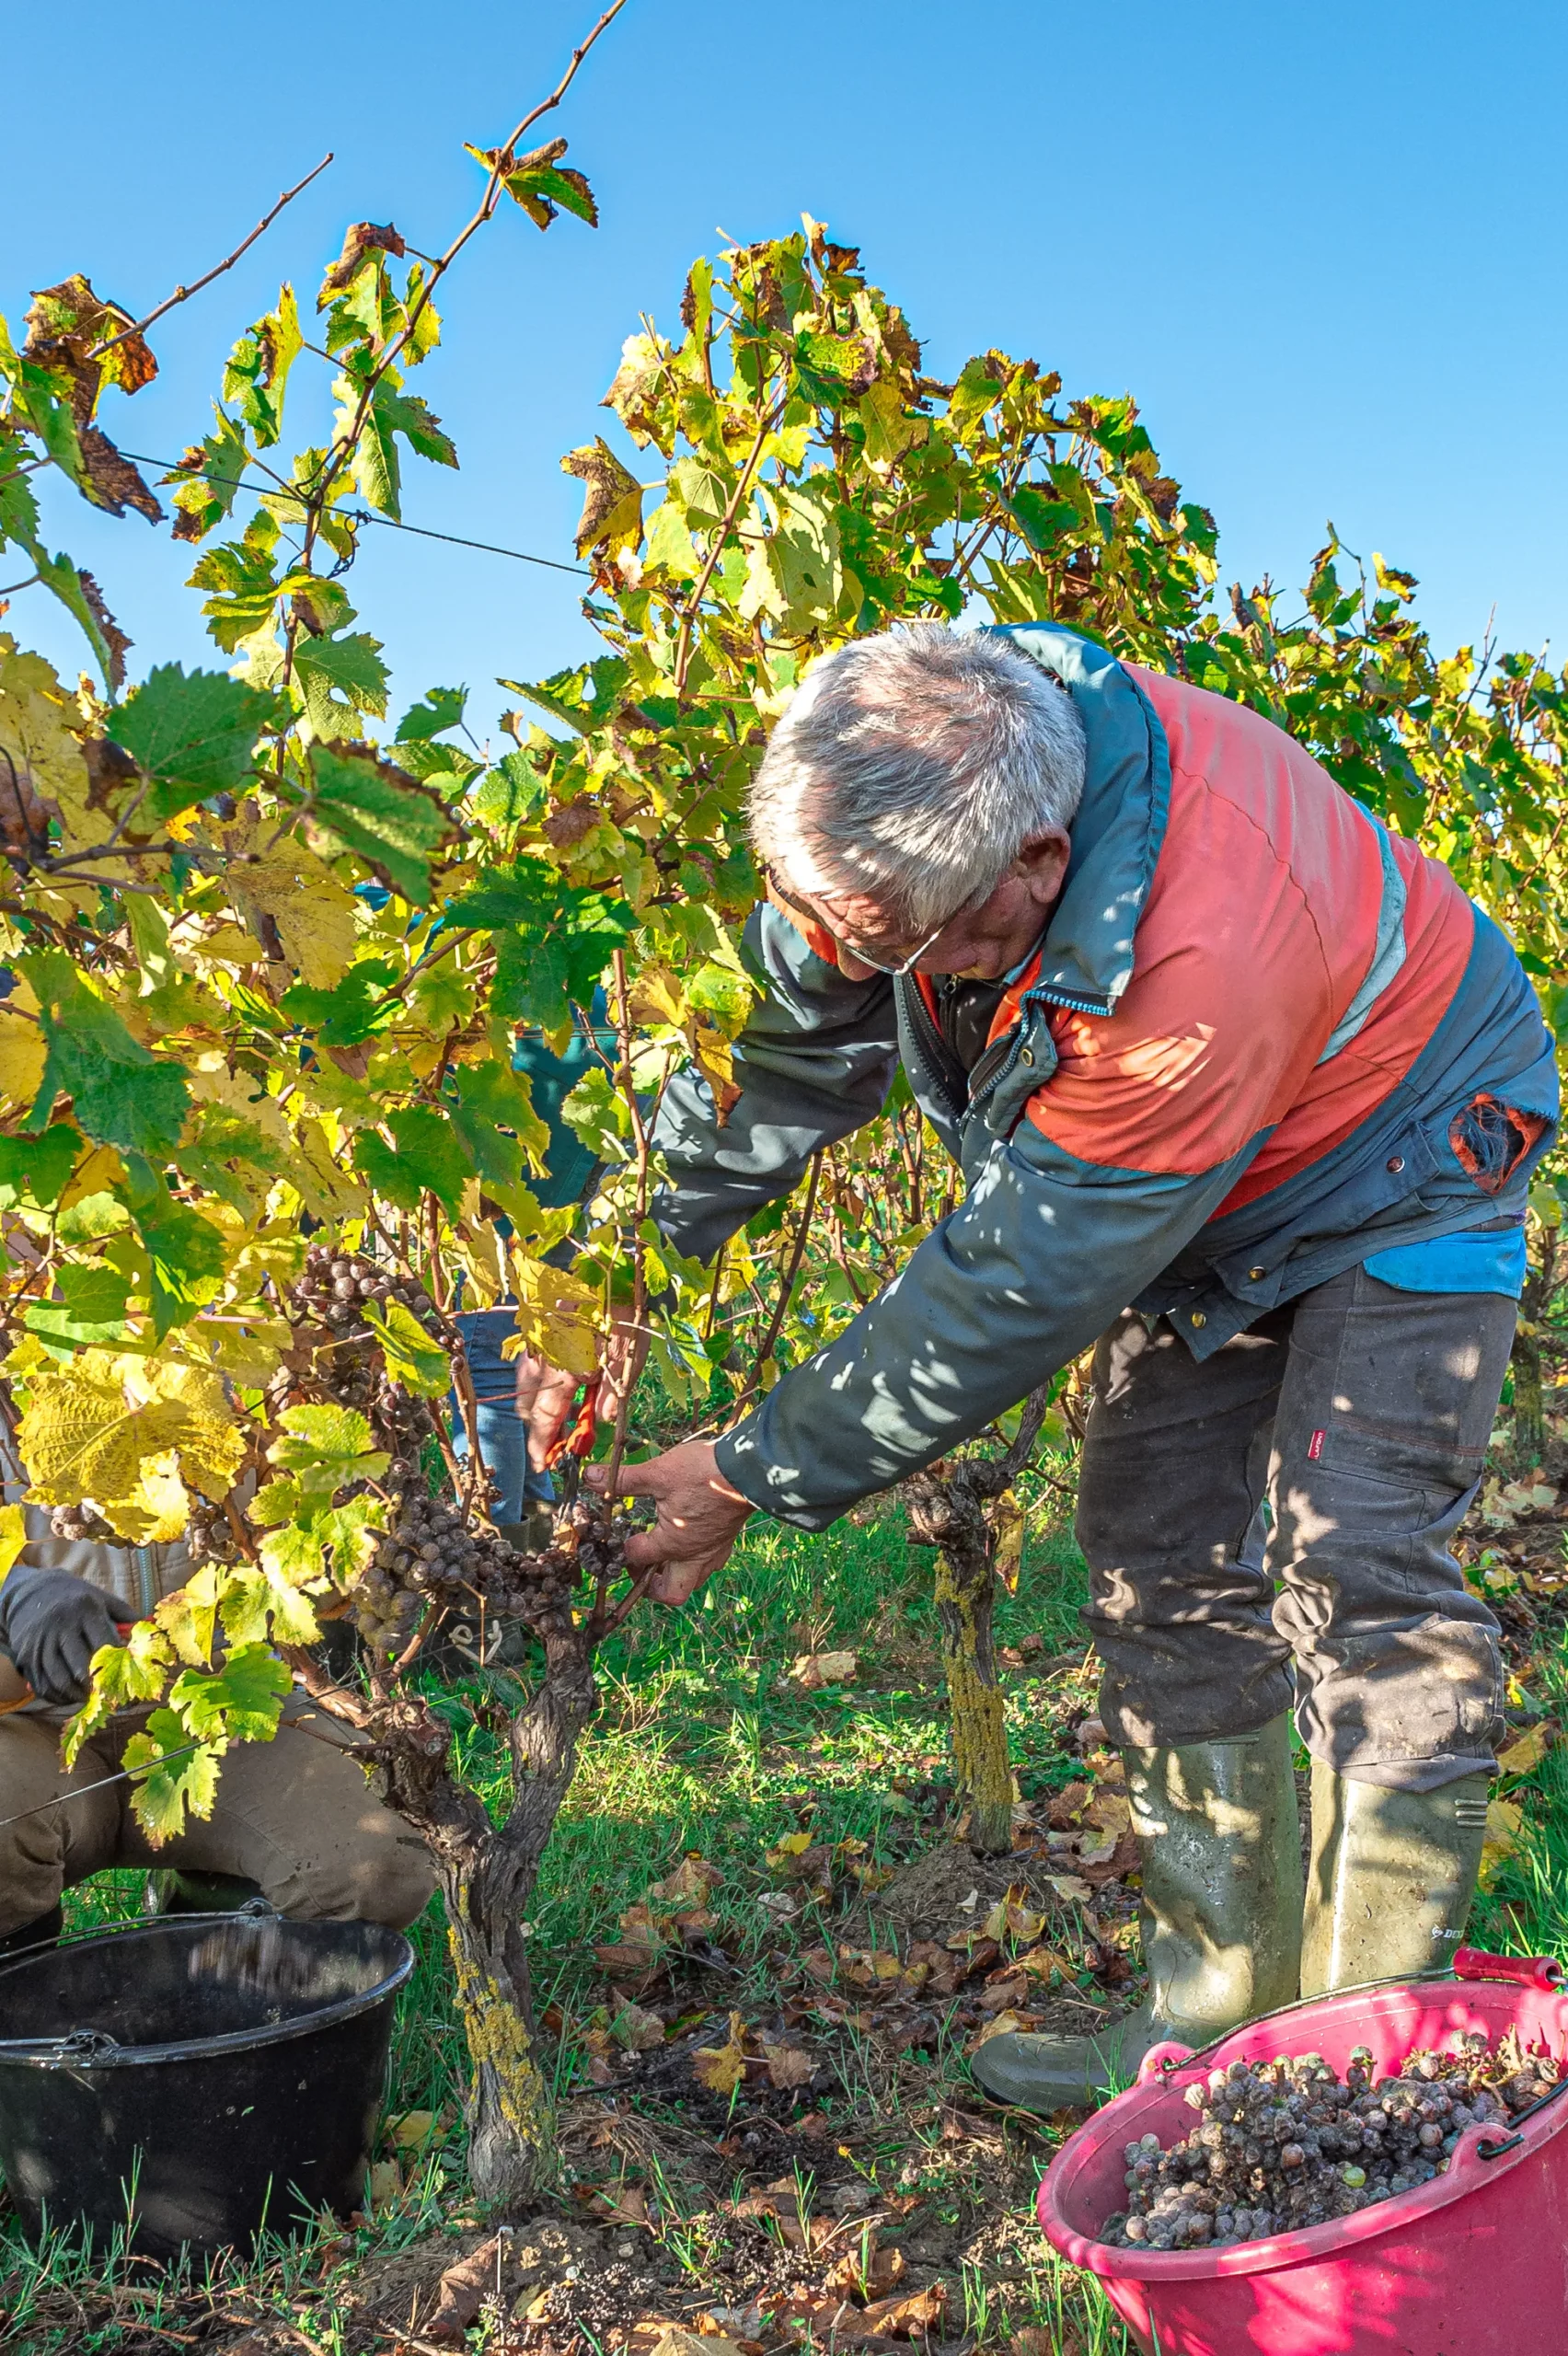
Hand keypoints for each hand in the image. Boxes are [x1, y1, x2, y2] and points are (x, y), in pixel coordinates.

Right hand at [0, 1566, 121, 1705]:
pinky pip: (42, 1685)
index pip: (104, 1643)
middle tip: (107, 1696)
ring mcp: (39, 1642)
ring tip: (89, 1699)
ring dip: (76, 1696)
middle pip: (80, 1666)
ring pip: (59, 1680)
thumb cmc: (76, 1598)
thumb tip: (150, 1632)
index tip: (126, 1677)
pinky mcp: (24, 1656)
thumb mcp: (102, 1598)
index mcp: (84, 1609)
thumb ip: (126, 1616)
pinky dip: (57, 1697)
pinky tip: (69, 1697)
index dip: (116, 1664)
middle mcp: (60, 1625)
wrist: (32, 1591)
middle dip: (96, 1687)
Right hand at [515, 1313, 647, 1471]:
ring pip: (524, 1388)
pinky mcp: (534, 1332)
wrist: (608, 1270)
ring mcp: (534, 1343)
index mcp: (565, 1366)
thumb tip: (599, 1424)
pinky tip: (553, 1391)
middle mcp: (542, 1356)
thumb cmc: (623, 1314)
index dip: (544, 1444)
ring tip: (554, 1423)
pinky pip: (528, 1368)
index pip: (547, 1416)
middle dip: (537, 1431)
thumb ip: (612, 1393)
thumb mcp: (629, 1356)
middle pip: (528, 1405)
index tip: (542, 1464)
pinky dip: (536, 1387)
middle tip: (551, 1448)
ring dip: (536, 1409)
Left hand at [585, 1439, 751, 1604]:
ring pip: (692, 1580)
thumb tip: (591, 1477)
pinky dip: (693, 1559)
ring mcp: (714, 1551)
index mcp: (673, 1544)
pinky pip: (708, 1563)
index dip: (623, 1547)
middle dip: (651, 1588)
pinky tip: (687, 1537)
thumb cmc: (703, 1473)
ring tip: (661, 1554)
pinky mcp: (727, 1540)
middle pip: (671, 1593)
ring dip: (673, 1574)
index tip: (619, 1532)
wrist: (750, 1469)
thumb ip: (625, 1479)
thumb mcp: (659, 1473)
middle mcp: (694, 1556)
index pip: (637, 1557)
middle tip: (639, 1567)